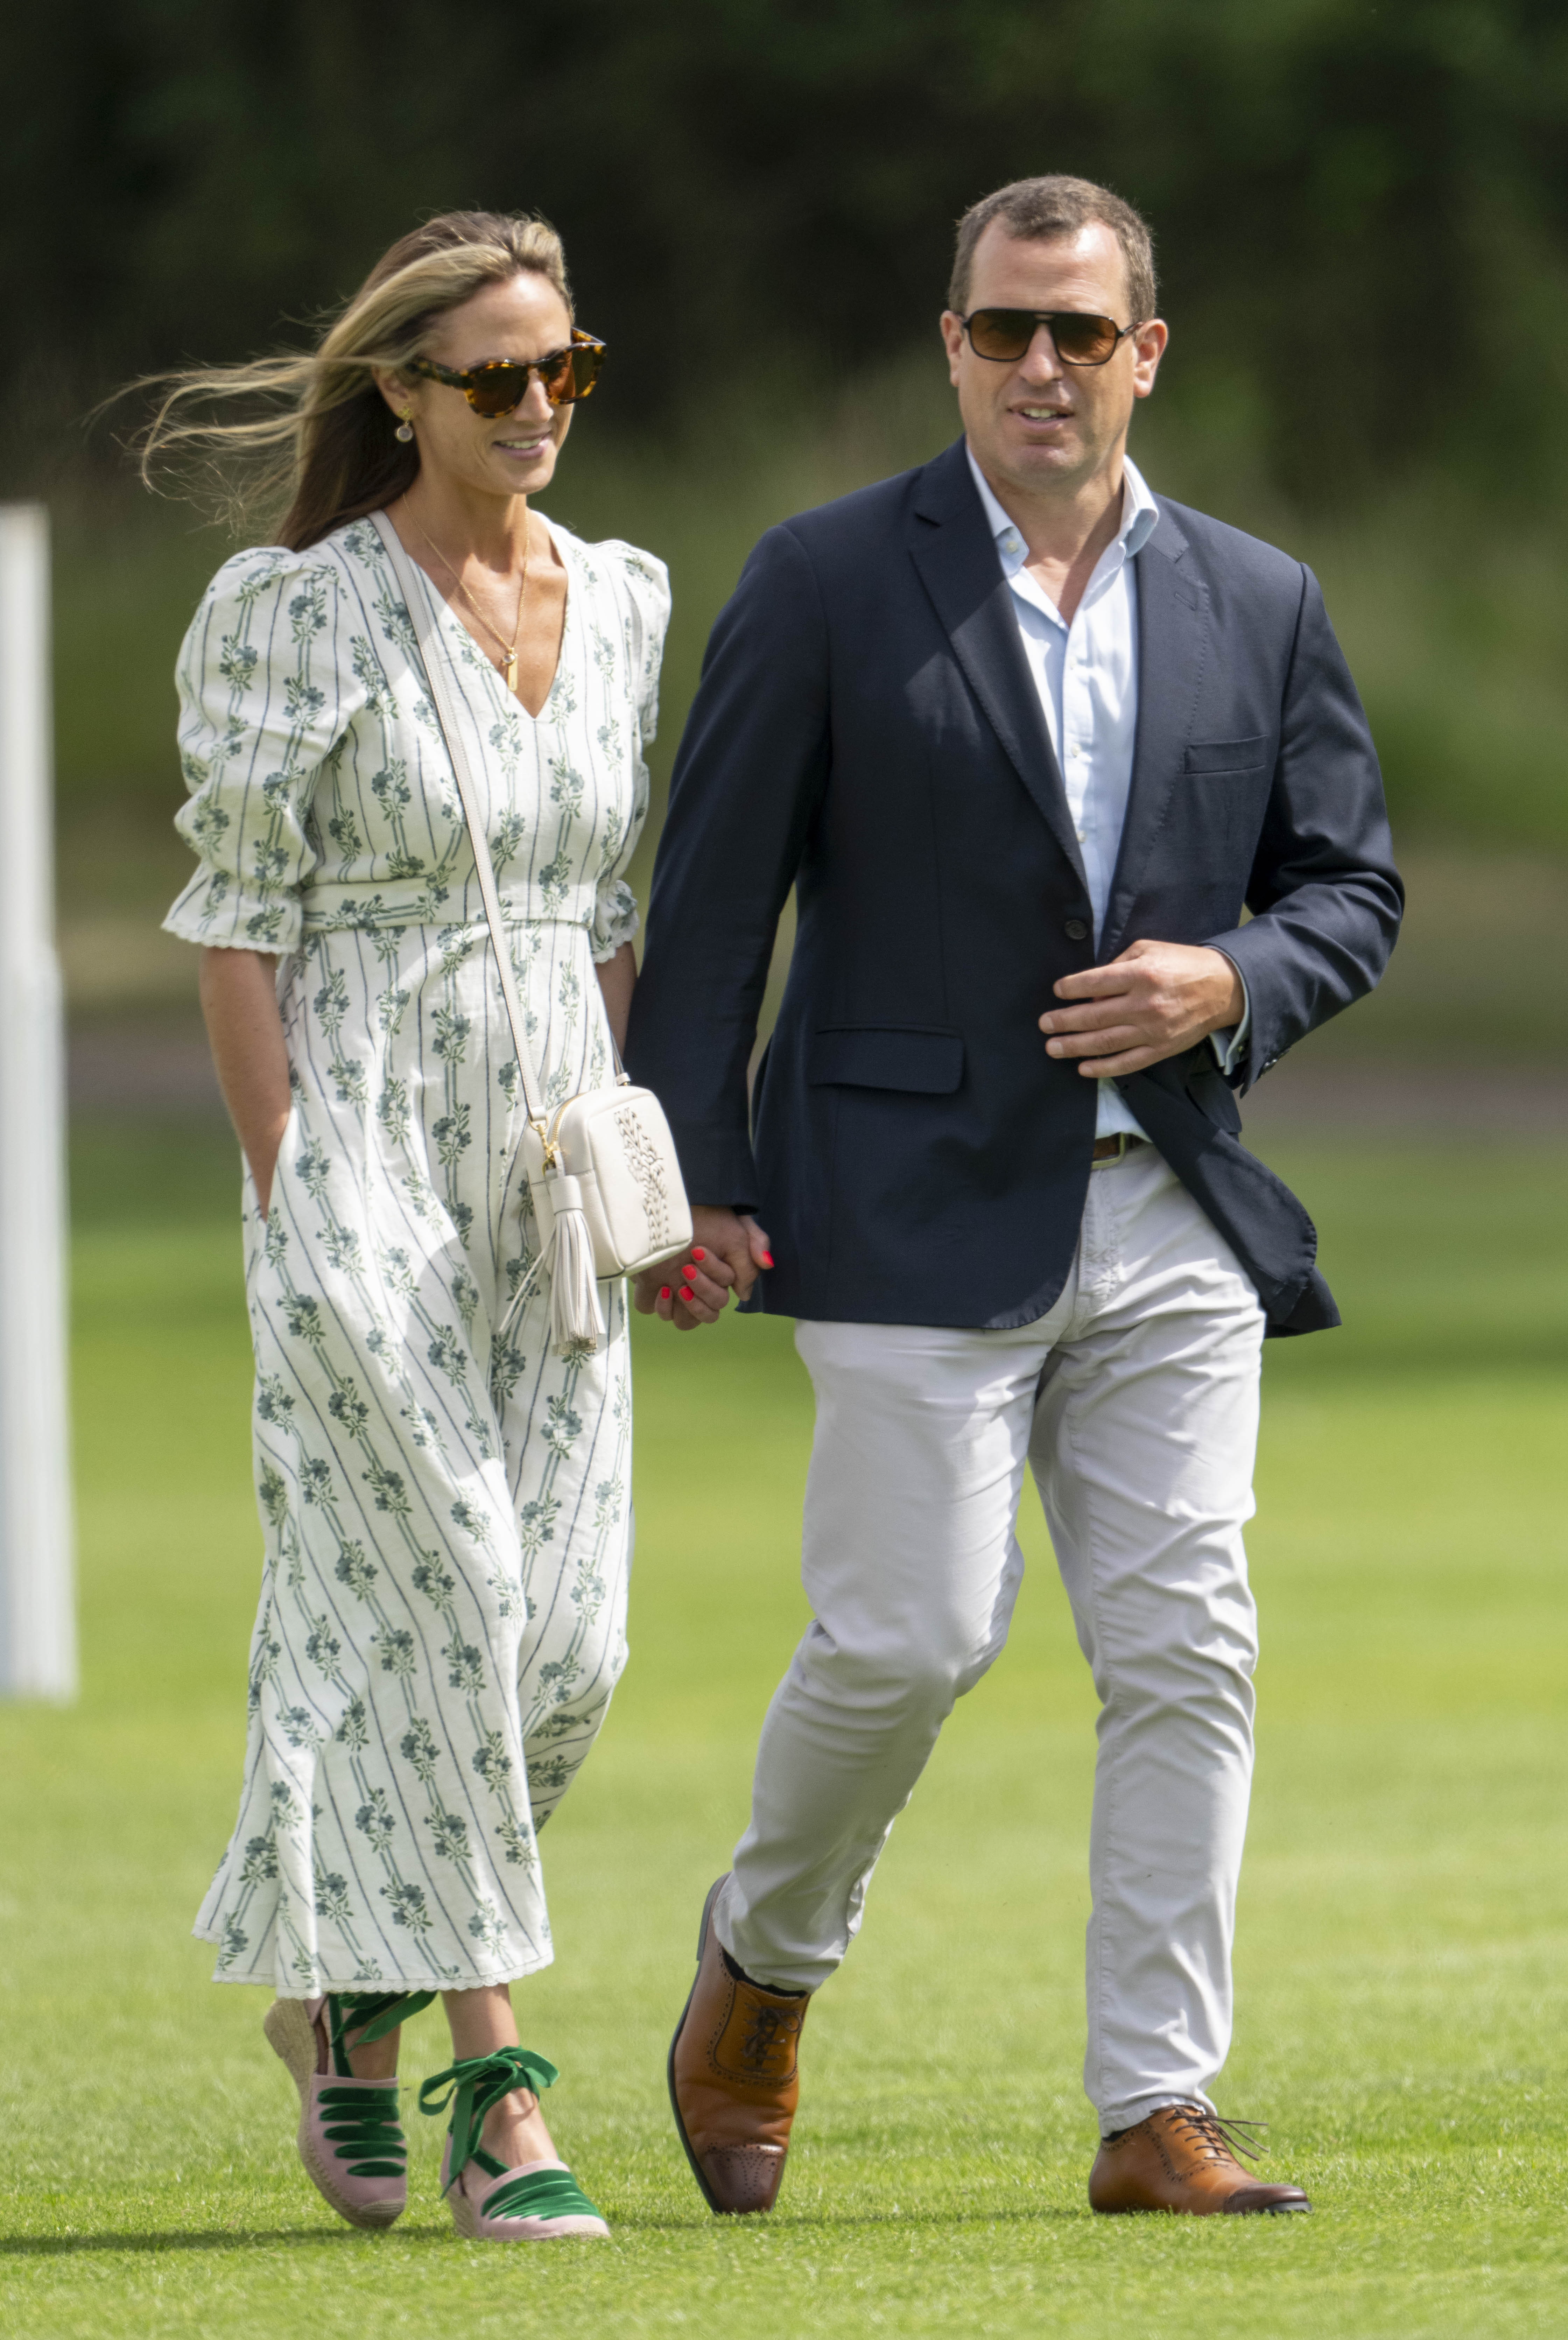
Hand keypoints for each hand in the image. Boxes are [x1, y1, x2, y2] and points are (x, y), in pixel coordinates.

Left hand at [632, 1205, 773, 1331]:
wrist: (672, 1199)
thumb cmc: (707, 1212)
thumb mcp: (739, 1229)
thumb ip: (751, 1258)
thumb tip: (744, 1294)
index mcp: (717, 1278)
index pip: (722, 1298)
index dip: (714, 1278)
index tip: (698, 1251)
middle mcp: (696, 1286)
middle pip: (709, 1314)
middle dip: (703, 1292)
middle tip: (687, 1269)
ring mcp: (673, 1287)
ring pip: (683, 1322)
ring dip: (684, 1309)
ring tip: (675, 1287)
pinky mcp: (648, 1284)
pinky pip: (648, 1309)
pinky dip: (657, 1305)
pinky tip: (661, 1288)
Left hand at [1038, 940, 1242, 1077]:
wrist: (1223, 988)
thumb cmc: (1182, 964)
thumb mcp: (1149, 949)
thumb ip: (1117, 964)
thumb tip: (1090, 988)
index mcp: (1140, 974)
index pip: (1094, 983)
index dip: (1071, 988)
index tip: (1057, 991)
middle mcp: (1145, 1004)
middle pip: (1093, 1016)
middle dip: (1064, 1021)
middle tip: (1044, 1024)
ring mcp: (1153, 1030)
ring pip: (1105, 1042)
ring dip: (1074, 1047)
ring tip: (1052, 1047)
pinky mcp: (1161, 1049)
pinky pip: (1127, 1062)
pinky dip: (1103, 1068)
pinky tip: (1083, 1068)